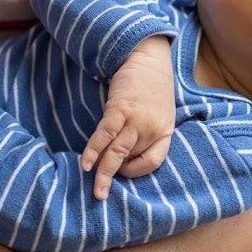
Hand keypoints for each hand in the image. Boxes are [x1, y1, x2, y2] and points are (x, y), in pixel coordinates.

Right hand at [81, 35, 174, 199]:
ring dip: (103, 172)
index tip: (123, 172)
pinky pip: (104, 135)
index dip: (138, 171)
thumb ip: (148, 132)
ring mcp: (136, 119)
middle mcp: (153, 128)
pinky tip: (85, 163)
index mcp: (166, 130)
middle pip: (132, 159)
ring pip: (118, 152)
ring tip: (93, 188)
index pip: (154, 161)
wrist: (147, 56)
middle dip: (115, 178)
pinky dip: (94, 150)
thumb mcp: (160, 112)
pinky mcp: (119, 109)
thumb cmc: (152, 86)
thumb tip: (124, 155)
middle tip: (100, 195)